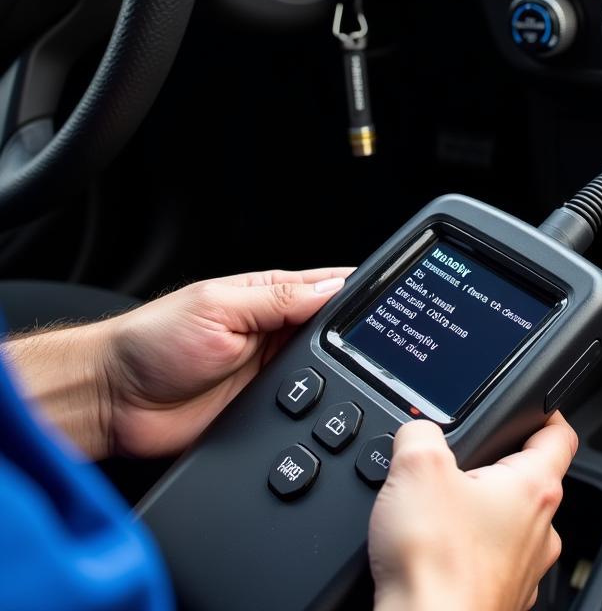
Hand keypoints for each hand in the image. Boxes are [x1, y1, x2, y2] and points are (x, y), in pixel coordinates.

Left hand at [3, 267, 352, 459]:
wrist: (112, 403)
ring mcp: (272, 375)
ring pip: (327, 372)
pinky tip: (330, 407)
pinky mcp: (264, 413)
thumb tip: (332, 286)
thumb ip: (277, 299)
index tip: (391, 299)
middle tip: (386, 343)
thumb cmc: (151, 341)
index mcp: (268, 296)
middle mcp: (275, 333)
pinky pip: (304, 411)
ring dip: (340, 372)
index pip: (327, 288)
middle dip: (357, 337)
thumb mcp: (218, 306)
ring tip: (361, 370)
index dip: (358, 292)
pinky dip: (320, 409)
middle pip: (334, 332)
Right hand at [369, 413, 577, 610]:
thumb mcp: (416, 466)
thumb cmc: (435, 564)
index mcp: (534, 488)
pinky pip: (489, 561)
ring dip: (479, 513)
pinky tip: (436, 552)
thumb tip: (417, 430)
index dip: (545, 412)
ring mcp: (523, 570)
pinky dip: (467, 552)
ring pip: (509, 525)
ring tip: (438, 512)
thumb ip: (421, 431)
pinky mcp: (500, 598)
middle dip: (493, 467)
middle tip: (457, 463)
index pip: (560, 435)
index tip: (532, 405)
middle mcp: (540, 531)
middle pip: (528, 480)